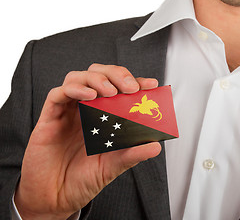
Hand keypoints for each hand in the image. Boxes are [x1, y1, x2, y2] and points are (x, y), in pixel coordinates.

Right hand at [15, 64, 160, 219]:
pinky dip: (74, 89)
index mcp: (102, 117)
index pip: (120, 89)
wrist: (55, 198)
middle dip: (116, 74)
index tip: (151, 85)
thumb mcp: (113, 167)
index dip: (135, 82)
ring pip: (78, 78)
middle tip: (130, 87)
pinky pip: (57, 94)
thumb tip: (156, 146)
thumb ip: (132, 154)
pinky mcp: (49, 118)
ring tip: (110, 91)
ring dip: (96, 79)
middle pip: (98, 74)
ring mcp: (67, 112)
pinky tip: (89, 96)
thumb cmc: (82, 179)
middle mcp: (85, 110)